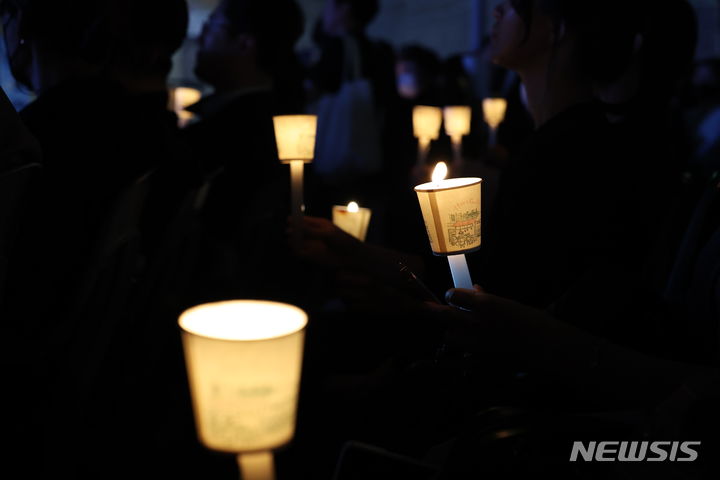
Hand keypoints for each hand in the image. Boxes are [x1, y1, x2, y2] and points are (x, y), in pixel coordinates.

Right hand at [288, 216, 362, 267]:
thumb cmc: (343, 241)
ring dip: (292, 242)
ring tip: (292, 241)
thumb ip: (312, 231)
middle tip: (289, 232)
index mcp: (318, 224)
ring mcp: (311, 244)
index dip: (295, 220)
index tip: (289, 220)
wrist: (352, 256)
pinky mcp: (312, 256)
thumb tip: (297, 226)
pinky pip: (299, 253)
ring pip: (296, 242)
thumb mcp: (327, 234)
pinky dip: (296, 251)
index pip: (302, 220)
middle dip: (292, 231)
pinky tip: (296, 250)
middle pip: (297, 230)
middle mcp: (312, 233)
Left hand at [430, 285, 569, 353]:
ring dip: (452, 333)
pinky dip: (456, 356)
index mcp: (486, 305)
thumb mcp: (510, 304)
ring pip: (450, 337)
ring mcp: (477, 345)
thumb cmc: (534, 322)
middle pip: (445, 315)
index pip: (453, 295)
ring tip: (459, 332)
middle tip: (433, 310)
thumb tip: (475, 290)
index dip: (451, 295)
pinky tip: (457, 355)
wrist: (550, 349)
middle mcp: (478, 323)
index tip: (453, 297)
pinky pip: (457, 360)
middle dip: (438, 312)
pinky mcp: (480, 364)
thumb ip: (488, 299)